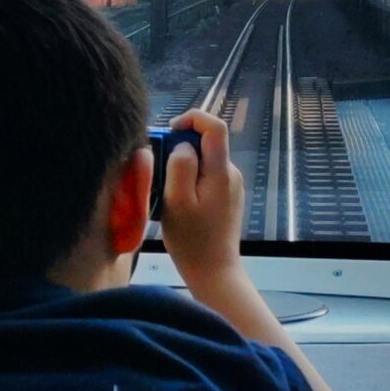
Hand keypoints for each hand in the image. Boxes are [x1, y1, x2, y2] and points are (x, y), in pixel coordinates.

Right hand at [157, 107, 245, 297]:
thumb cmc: (192, 239)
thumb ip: (180, 166)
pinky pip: (205, 176)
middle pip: (206, 143)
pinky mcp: (225, 197)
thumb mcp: (177, 202)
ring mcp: (230, 186)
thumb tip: (184, 144)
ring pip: (203, 161)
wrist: (213, 272)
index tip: (169, 132)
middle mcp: (230, 173)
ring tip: (165, 192)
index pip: (215, 126)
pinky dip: (189, 180)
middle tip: (159, 171)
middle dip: (180, 148)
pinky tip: (177, 203)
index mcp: (221, 171)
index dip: (192, 118)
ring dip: (182, 167)